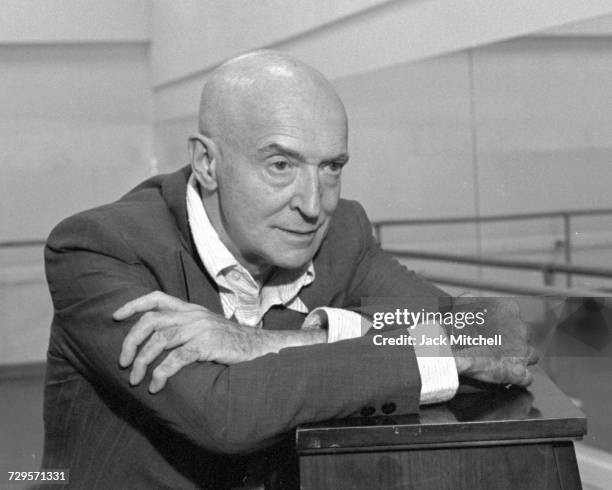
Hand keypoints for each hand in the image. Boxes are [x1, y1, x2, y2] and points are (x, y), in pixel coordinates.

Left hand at [114, 291, 261, 392]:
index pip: (156, 298)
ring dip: (142, 361)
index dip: (133, 305)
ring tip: (135, 379)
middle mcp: (192, 316)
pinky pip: (176, 359)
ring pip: (159, 341)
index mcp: (190, 309)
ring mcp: (199, 329)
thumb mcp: (206, 326)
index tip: (115, 317)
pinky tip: (155, 386)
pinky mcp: (206, 345)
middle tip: (123, 362)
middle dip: (131, 341)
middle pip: (150, 321)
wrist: (259, 347)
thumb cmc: (231, 341)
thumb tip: (157, 339)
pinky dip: (161, 374)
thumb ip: (185, 326)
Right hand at [450, 298, 537, 386]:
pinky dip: (517, 378)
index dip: (503, 327)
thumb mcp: (461, 304)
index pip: (514, 317)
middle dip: (512, 343)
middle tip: (493, 349)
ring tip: (501, 363)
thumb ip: (471, 299)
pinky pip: (526, 377)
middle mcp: (521, 328)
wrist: (449, 349)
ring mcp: (522, 351)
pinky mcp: (518, 372)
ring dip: (519, 359)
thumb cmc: (454, 327)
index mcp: (509, 309)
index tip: (491, 333)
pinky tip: (505, 377)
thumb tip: (471, 298)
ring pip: (531, 356)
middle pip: (523, 336)